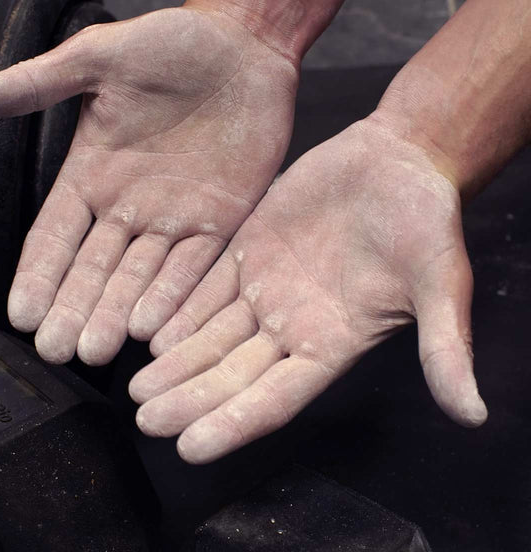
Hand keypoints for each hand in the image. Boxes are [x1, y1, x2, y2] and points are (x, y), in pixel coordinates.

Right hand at [0, 6, 297, 364]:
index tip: (22, 313)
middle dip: (74, 307)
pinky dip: (174, 295)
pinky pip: (194, 265)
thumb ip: (43, 83)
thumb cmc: (174, 43)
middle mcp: (131, 205)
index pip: (56, 235)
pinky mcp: (220, 219)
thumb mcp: (102, 56)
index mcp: (95, 172)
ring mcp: (176, 216)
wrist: (243, 46)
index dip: (38, 274)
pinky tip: (153, 326)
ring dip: (119, 312)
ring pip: (141, 276)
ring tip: (97, 349)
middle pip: (95, 268)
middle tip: (56, 350)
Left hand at [129, 117, 487, 463]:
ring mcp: (265, 288)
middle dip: (189, 398)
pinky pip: (206, 286)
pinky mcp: (248, 250)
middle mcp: (291, 324)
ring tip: (137, 388)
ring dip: (176, 361)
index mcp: (330, 343)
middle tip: (145, 419)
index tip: (191, 447)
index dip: (234, 422)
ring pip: (211, 334)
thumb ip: (446, 345)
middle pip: (232, 372)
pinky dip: (178, 309)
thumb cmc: (426, 220)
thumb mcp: (440, 282)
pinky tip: (148, 329)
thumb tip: (473, 414)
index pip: (275, 397)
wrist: (398, 161)